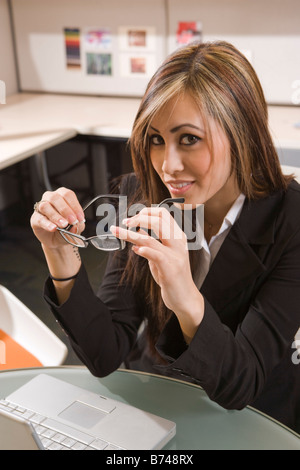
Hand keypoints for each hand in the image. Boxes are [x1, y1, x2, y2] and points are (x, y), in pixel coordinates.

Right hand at [30, 187, 84, 248]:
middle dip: (65, 209)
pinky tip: (53, 228)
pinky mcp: (35, 218)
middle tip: (72, 220)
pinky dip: (47, 224)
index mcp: (63, 196)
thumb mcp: (76, 228)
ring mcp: (41, 207)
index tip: (80, 217)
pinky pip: (39, 219)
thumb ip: (77, 226)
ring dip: (55, 216)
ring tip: (63, 225)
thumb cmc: (67, 230)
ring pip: (45, 206)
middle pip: (55, 197)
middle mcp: (51, 199)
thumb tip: (76, 225)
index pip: (68, 195)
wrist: (58, 242)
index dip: (75, 205)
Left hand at [111, 206, 203, 340]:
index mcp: (178, 237)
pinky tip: (135, 249)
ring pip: (152, 237)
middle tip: (124, 222)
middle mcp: (178, 243)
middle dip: (138, 219)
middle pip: (158, 221)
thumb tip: (136, 231)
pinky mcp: (171, 268)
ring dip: (130, 233)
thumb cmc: (173, 277)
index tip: (132, 217)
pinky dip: (144, 250)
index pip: (163, 214)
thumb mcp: (160, 256)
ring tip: (117, 231)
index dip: (146, 212)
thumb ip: (151, 243)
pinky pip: (156, 254)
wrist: (185, 298)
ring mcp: (175, 255)